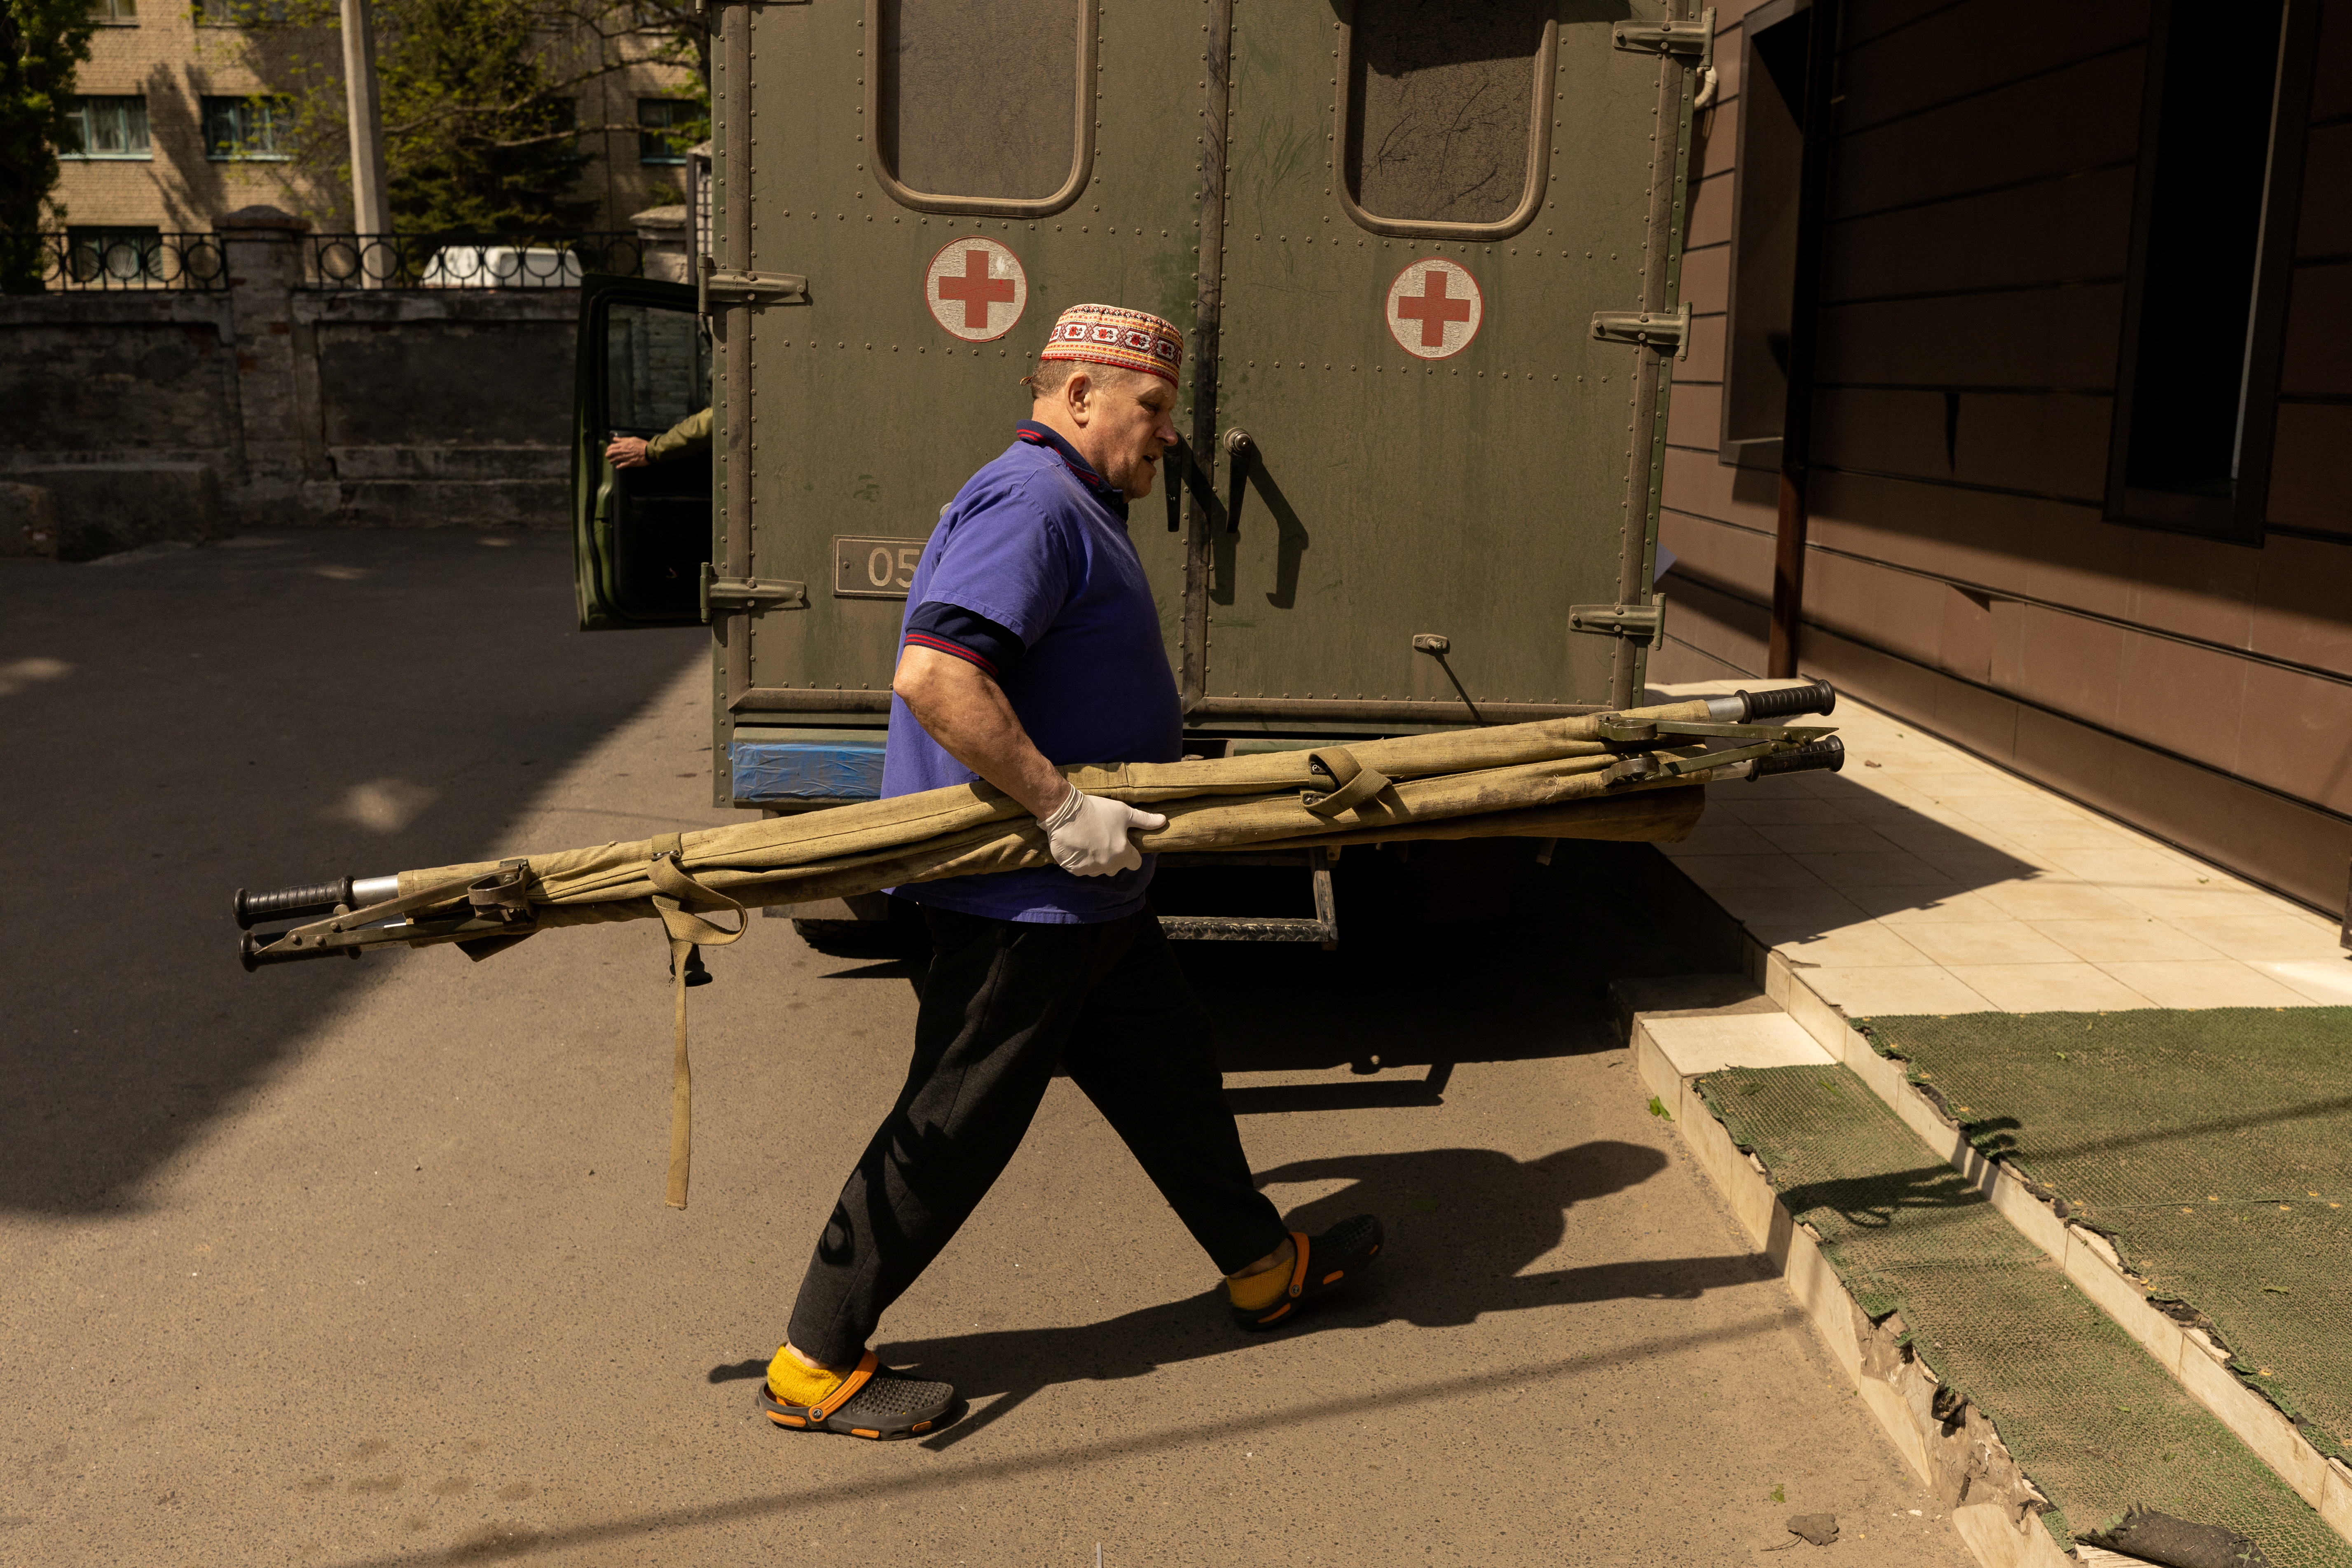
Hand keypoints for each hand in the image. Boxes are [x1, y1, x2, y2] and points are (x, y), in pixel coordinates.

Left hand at [605, 435, 649, 468]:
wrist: (648, 452)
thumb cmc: (641, 444)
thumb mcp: (632, 439)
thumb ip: (622, 439)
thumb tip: (614, 439)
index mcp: (623, 445)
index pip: (611, 446)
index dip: (608, 449)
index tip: (609, 450)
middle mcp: (622, 451)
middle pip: (611, 453)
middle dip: (608, 455)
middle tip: (608, 456)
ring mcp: (625, 458)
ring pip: (614, 459)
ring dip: (612, 461)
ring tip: (612, 461)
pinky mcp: (629, 463)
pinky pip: (621, 466)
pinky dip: (618, 466)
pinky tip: (617, 466)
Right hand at [1038, 786, 1167, 876]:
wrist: (1065, 813)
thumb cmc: (1097, 811)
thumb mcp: (1123, 812)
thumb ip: (1144, 820)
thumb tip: (1163, 821)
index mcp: (1123, 853)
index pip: (1135, 863)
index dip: (1132, 855)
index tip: (1125, 845)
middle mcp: (1108, 865)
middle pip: (1116, 868)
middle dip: (1113, 858)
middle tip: (1105, 839)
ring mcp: (1090, 869)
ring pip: (1098, 869)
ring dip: (1096, 860)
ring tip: (1090, 841)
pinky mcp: (1074, 869)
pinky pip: (1082, 869)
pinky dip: (1081, 861)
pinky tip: (1078, 846)